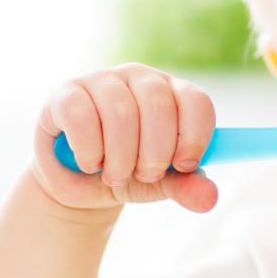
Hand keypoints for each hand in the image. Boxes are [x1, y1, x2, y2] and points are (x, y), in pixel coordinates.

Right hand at [30, 62, 218, 214]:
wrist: (80, 182)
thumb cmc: (129, 173)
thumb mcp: (162, 184)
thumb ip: (188, 187)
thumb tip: (210, 199)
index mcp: (173, 93)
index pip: (196, 101)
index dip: (195, 136)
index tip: (183, 166)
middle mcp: (140, 77)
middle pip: (159, 105)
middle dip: (155, 152)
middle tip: (145, 176)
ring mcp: (102, 80)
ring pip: (120, 112)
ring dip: (121, 157)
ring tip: (116, 176)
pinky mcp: (66, 92)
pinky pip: (81, 116)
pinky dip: (90, 150)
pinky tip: (90, 164)